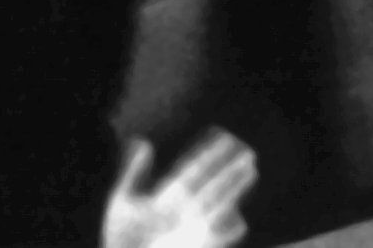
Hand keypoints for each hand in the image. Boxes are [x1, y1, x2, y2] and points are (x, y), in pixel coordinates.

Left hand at [106, 134, 257, 247]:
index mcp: (168, 196)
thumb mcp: (122, 203)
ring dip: (237, 185)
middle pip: (214, 183)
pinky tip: (236, 213)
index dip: (208, 152)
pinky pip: (226, 233)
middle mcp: (186, 209)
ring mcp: (195, 226)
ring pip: (224, 200)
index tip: (224, 134)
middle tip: (247, 151)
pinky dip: (233, 224)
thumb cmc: (120, 240)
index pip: (193, 168)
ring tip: (251, 169)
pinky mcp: (204, 243)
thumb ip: (134, 173)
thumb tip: (143, 143)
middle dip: (230, 168)